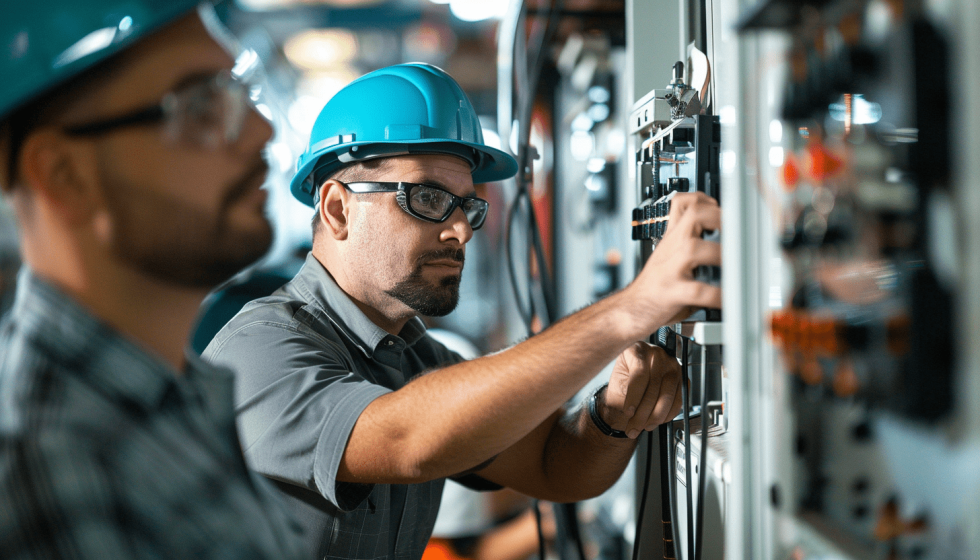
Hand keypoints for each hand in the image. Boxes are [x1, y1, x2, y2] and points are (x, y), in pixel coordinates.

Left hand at [602, 342, 682, 437]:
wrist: (632, 385)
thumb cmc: (622, 382)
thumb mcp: (617, 385)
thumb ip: (624, 393)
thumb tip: (632, 411)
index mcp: (637, 349)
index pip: (640, 373)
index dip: (634, 396)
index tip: (628, 412)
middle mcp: (657, 353)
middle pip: (654, 386)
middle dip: (643, 412)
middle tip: (633, 427)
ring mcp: (672, 364)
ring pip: (667, 394)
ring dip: (656, 416)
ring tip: (644, 427)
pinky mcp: (682, 377)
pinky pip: (679, 399)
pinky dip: (668, 414)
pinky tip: (657, 421)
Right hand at [630, 192, 721, 326]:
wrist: (629, 310)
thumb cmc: (656, 287)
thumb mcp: (670, 257)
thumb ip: (693, 246)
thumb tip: (732, 245)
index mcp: (672, 239)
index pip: (685, 202)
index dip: (708, 200)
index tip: (725, 211)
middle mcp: (671, 248)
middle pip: (694, 213)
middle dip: (720, 218)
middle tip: (736, 234)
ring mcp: (670, 269)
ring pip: (693, 248)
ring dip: (719, 254)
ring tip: (734, 267)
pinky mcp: (671, 293)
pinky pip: (698, 291)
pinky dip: (718, 295)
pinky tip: (727, 299)